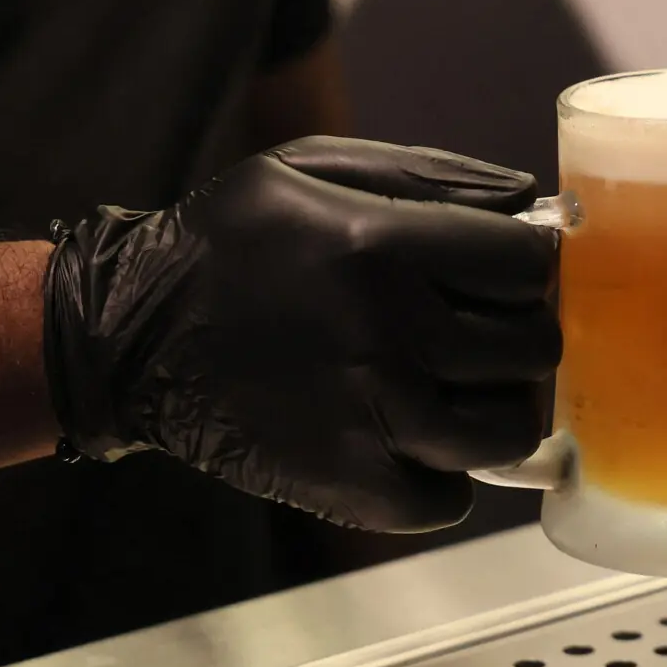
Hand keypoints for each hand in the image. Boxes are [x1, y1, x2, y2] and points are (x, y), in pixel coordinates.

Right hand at [42, 138, 559, 530]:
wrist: (132, 335)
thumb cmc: (229, 240)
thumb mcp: (313, 168)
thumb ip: (430, 176)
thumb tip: (529, 199)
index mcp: (387, 245)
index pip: (529, 264)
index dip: (532, 267)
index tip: (511, 274)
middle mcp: (392, 332)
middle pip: (533, 346)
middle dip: (523, 336)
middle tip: (489, 334)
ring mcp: (375, 415)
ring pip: (510, 430)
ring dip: (500, 411)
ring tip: (463, 392)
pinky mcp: (349, 483)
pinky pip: (450, 498)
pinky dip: (443, 477)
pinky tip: (412, 440)